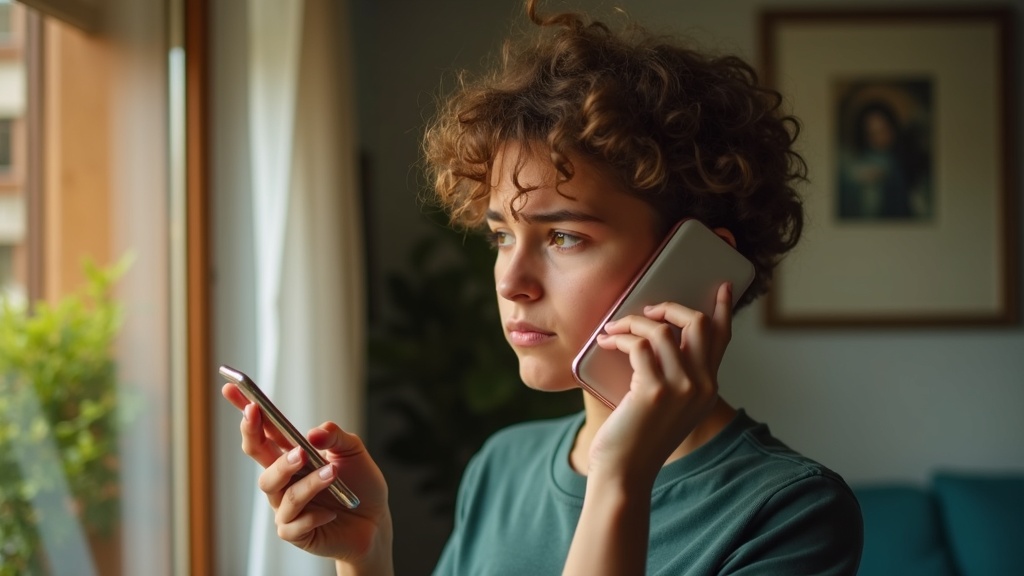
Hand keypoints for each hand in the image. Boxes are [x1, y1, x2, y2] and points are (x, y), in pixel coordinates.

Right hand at [222, 384, 391, 568]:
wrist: (375, 521)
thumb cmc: (360, 484)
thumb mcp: (353, 450)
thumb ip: (335, 436)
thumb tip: (314, 433)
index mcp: (293, 454)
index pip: (264, 430)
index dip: (246, 411)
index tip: (231, 388)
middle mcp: (284, 478)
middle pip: (257, 455)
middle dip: (254, 435)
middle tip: (262, 419)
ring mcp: (286, 506)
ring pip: (278, 489)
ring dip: (305, 480)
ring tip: (331, 472)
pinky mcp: (295, 532)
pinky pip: (292, 524)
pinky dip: (313, 515)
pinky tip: (332, 511)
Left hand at [588, 282, 733, 484]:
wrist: (624, 473)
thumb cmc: (636, 437)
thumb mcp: (664, 405)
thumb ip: (671, 375)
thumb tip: (654, 334)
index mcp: (708, 388)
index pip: (722, 339)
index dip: (724, 310)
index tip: (723, 287)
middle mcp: (702, 386)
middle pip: (698, 324)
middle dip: (669, 307)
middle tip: (646, 310)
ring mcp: (682, 388)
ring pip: (663, 330)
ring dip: (633, 321)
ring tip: (613, 329)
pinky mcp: (654, 391)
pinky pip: (639, 344)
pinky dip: (620, 337)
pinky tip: (607, 342)